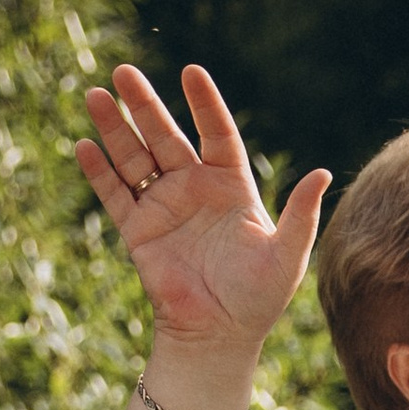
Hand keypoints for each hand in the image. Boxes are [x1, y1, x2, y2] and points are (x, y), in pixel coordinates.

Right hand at [74, 61, 330, 360]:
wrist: (220, 338)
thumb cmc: (258, 300)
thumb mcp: (287, 256)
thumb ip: (301, 214)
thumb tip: (323, 173)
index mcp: (231, 187)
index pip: (216, 134)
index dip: (204, 104)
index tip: (191, 73)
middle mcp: (194, 190)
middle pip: (166, 136)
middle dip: (145, 104)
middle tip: (124, 71)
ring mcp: (163, 208)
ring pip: (135, 158)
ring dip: (114, 128)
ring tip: (96, 95)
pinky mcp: (139, 232)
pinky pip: (115, 196)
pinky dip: (99, 172)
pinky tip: (85, 146)